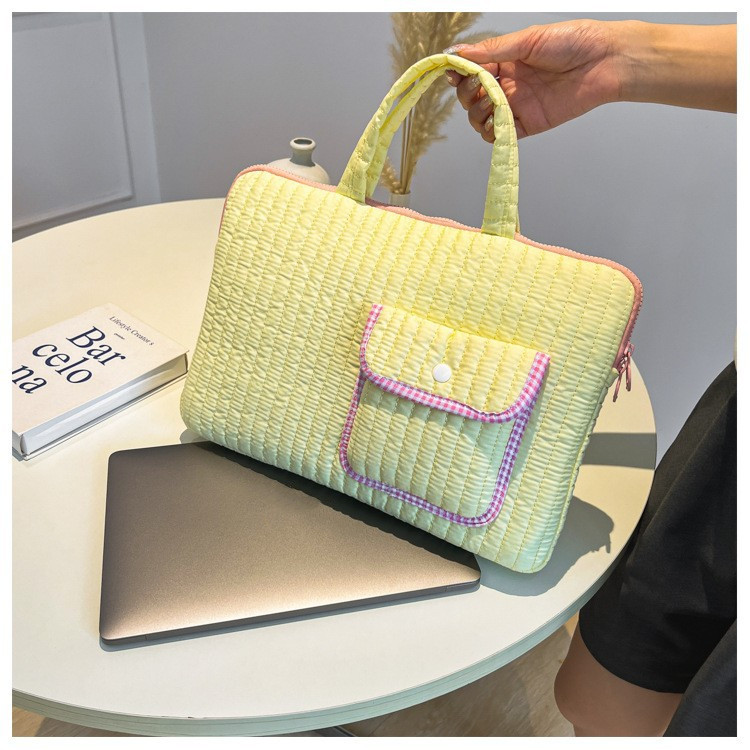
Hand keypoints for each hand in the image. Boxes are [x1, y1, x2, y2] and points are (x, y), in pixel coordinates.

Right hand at [445, 20, 624, 139]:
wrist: (605, 62)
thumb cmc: (574, 42)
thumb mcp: (528, 40)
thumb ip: (493, 50)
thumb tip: (458, 52)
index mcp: (506, 62)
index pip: (472, 71)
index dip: (459, 73)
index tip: (453, 72)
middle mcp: (508, 84)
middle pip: (471, 97)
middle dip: (466, 94)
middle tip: (476, 85)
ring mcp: (516, 106)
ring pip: (481, 118)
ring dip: (476, 113)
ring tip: (489, 102)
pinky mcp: (527, 125)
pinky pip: (499, 135)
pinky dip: (491, 131)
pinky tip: (496, 121)